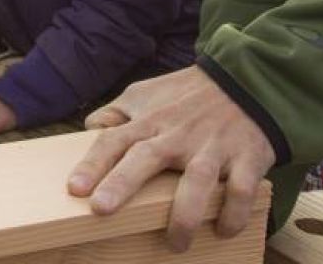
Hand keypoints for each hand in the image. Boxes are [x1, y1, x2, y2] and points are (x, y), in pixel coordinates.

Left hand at [67, 66, 275, 252]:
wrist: (246, 80)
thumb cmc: (186, 96)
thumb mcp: (145, 95)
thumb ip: (117, 113)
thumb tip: (90, 129)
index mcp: (149, 121)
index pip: (113, 140)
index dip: (92, 164)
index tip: (75, 189)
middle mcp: (177, 134)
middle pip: (146, 157)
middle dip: (122, 183)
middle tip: (101, 209)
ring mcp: (213, 146)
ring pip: (197, 180)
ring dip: (185, 213)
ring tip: (175, 243)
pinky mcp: (247, 157)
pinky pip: (242, 189)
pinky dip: (234, 212)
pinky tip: (223, 231)